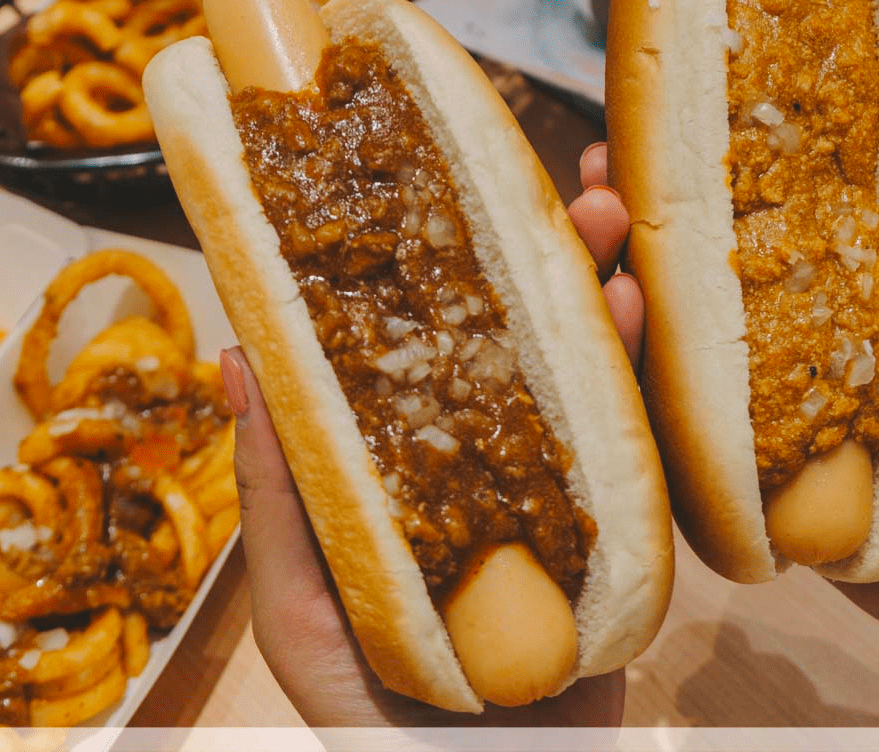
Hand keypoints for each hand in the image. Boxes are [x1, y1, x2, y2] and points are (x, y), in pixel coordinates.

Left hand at [217, 143, 641, 725]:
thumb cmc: (373, 723)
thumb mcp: (304, 608)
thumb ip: (280, 496)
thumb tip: (237, 357)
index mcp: (403, 466)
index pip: (419, 345)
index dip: (435, 261)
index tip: (446, 180)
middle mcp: (480, 461)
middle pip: (512, 339)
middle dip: (539, 255)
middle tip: (566, 183)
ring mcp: (553, 491)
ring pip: (579, 371)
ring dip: (596, 289)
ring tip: (612, 219)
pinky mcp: (614, 532)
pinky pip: (631, 443)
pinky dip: (638, 374)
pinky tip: (641, 311)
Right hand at [576, 147, 878, 723]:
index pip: (815, 240)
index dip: (758, 186)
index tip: (697, 122)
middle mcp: (837, 373)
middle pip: (735, 296)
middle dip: (661, 233)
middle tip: (607, 176)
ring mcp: (804, 446)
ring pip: (707, 375)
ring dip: (640, 313)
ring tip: (595, 254)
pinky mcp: (789, 521)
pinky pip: (718, 474)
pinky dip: (666, 426)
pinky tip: (617, 371)